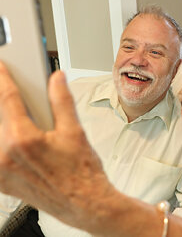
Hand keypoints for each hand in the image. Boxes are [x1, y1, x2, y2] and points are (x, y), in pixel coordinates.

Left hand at [0, 62, 114, 233]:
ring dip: (8, 122)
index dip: (3, 78)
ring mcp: (0, 171)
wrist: (84, 203)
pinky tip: (25, 141)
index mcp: (22, 140)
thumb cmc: (82, 173)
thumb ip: (62, 101)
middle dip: (6, 101)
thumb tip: (57, 80)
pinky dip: (6, 141)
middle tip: (21, 97)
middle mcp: (4, 156)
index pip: (7, 99)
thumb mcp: (74, 131)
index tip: (1, 68)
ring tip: (31, 123)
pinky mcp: (2, 181)